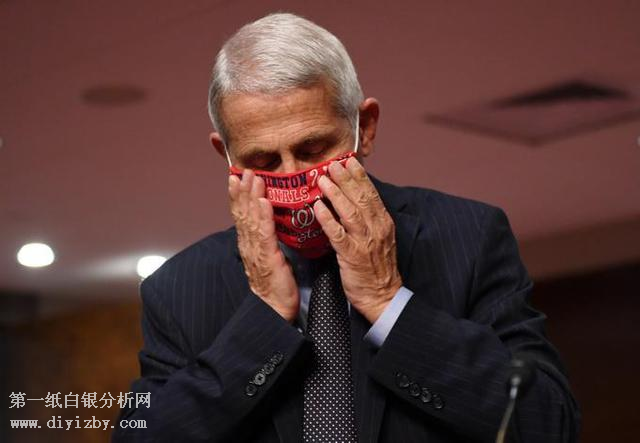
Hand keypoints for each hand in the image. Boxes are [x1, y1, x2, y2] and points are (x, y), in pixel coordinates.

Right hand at [229, 170, 299, 322]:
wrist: (273, 309)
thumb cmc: (274, 284)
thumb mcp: (267, 256)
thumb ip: (265, 239)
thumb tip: (268, 222)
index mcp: (248, 243)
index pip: (240, 215)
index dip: (237, 195)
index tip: (237, 177)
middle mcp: (248, 244)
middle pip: (242, 213)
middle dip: (243, 190)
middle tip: (244, 170)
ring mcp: (255, 250)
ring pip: (251, 219)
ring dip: (252, 196)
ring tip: (253, 178)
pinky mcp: (267, 257)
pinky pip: (264, 233)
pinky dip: (263, 216)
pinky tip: (264, 201)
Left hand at [314, 158, 401, 323]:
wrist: (382, 296)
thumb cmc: (377, 268)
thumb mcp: (380, 239)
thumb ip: (369, 220)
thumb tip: (354, 200)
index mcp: (383, 223)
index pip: (371, 194)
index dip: (359, 176)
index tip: (348, 161)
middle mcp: (376, 229)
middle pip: (360, 198)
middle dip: (345, 179)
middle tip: (332, 164)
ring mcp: (364, 242)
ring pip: (349, 212)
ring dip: (335, 194)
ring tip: (322, 180)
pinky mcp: (352, 256)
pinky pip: (338, 234)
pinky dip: (328, 219)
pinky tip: (318, 208)